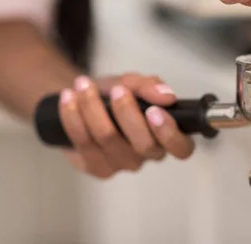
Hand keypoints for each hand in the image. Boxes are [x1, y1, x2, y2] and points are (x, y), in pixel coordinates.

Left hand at [58, 73, 193, 178]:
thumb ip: (150, 86)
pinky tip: (68, 98)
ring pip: (108, 139)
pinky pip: (83, 141)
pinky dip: (74, 116)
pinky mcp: (95, 166)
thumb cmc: (116, 94)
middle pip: (143, 144)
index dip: (170, 133)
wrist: (84, 98)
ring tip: (83, 85)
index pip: (182, 148)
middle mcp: (146, 155)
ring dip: (93, 107)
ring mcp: (120, 164)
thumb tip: (167, 95)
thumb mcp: (133, 82)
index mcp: (165, 136)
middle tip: (118, 90)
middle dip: (128, 113)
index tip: (154, 111)